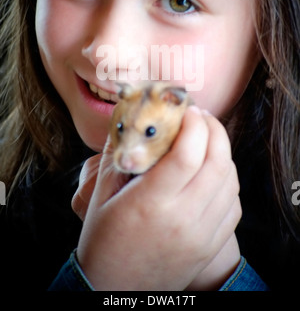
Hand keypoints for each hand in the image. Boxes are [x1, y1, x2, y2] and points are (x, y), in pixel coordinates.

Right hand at [73, 107, 240, 289]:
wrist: (114, 289)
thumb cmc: (103, 242)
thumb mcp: (100, 197)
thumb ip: (117, 157)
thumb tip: (127, 122)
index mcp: (151, 203)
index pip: (188, 153)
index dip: (193, 125)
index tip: (187, 110)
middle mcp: (183, 218)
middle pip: (217, 162)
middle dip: (214, 130)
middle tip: (201, 117)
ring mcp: (201, 234)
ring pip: (230, 182)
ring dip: (223, 153)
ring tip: (207, 140)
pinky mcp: (210, 245)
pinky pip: (233, 205)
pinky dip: (228, 181)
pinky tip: (212, 172)